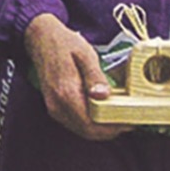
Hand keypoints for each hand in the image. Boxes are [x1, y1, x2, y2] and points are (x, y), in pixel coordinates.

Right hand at [23, 13, 127, 141]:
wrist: (40, 38)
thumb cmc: (63, 43)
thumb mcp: (85, 54)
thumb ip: (94, 76)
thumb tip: (104, 95)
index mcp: (66, 91)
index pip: (91, 123)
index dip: (112, 128)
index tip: (129, 122)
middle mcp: (57, 104)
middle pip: (88, 131)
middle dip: (110, 131)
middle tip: (127, 122)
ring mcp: (54, 107)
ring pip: (82, 130)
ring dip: (101, 129)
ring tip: (118, 119)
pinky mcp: (54, 107)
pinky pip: (75, 124)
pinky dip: (90, 124)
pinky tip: (102, 115)